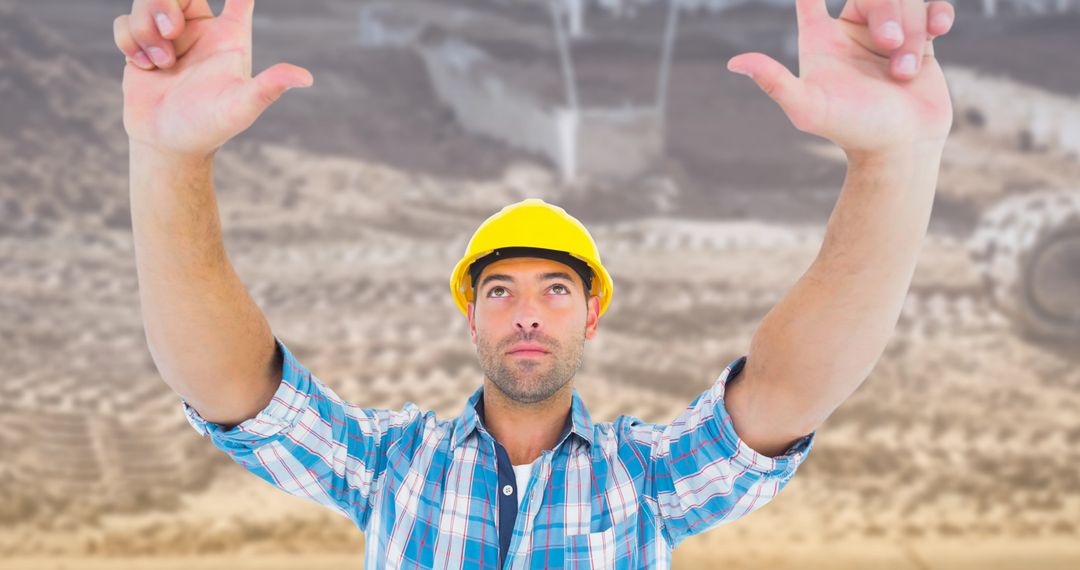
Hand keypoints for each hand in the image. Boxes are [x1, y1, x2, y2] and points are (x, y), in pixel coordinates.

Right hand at [114, 0, 312, 157]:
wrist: (170, 144)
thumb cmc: (212, 126)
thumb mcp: (242, 106)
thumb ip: (268, 87)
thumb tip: (305, 77)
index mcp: (229, 34)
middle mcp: (199, 29)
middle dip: (163, 2)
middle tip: (169, 31)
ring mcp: (168, 35)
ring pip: (146, 1)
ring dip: (146, 29)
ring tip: (160, 63)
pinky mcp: (141, 45)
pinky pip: (123, 21)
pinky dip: (130, 43)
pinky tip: (145, 68)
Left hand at [727, 0, 954, 155]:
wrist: (901, 148)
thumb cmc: (853, 130)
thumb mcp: (808, 107)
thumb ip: (774, 82)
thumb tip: (734, 63)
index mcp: (820, 40)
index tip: (821, 0)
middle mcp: (851, 33)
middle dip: (887, 12)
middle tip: (888, 46)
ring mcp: (886, 35)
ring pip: (905, 2)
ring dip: (911, 32)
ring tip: (905, 71)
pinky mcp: (919, 41)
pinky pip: (931, 6)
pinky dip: (937, 14)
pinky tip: (939, 30)